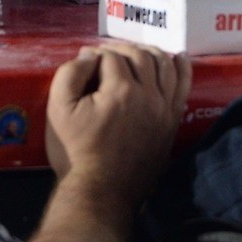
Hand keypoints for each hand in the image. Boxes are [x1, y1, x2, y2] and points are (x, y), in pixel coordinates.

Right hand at [45, 42, 192, 206]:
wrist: (100, 192)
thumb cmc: (75, 150)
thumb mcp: (59, 109)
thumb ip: (71, 74)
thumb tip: (90, 57)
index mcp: (120, 90)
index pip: (111, 56)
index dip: (95, 53)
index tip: (84, 59)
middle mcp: (149, 95)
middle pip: (140, 56)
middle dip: (121, 49)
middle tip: (106, 54)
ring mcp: (164, 110)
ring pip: (165, 67)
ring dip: (151, 53)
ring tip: (138, 51)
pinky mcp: (171, 123)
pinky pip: (182, 89)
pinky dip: (182, 70)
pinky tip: (179, 58)